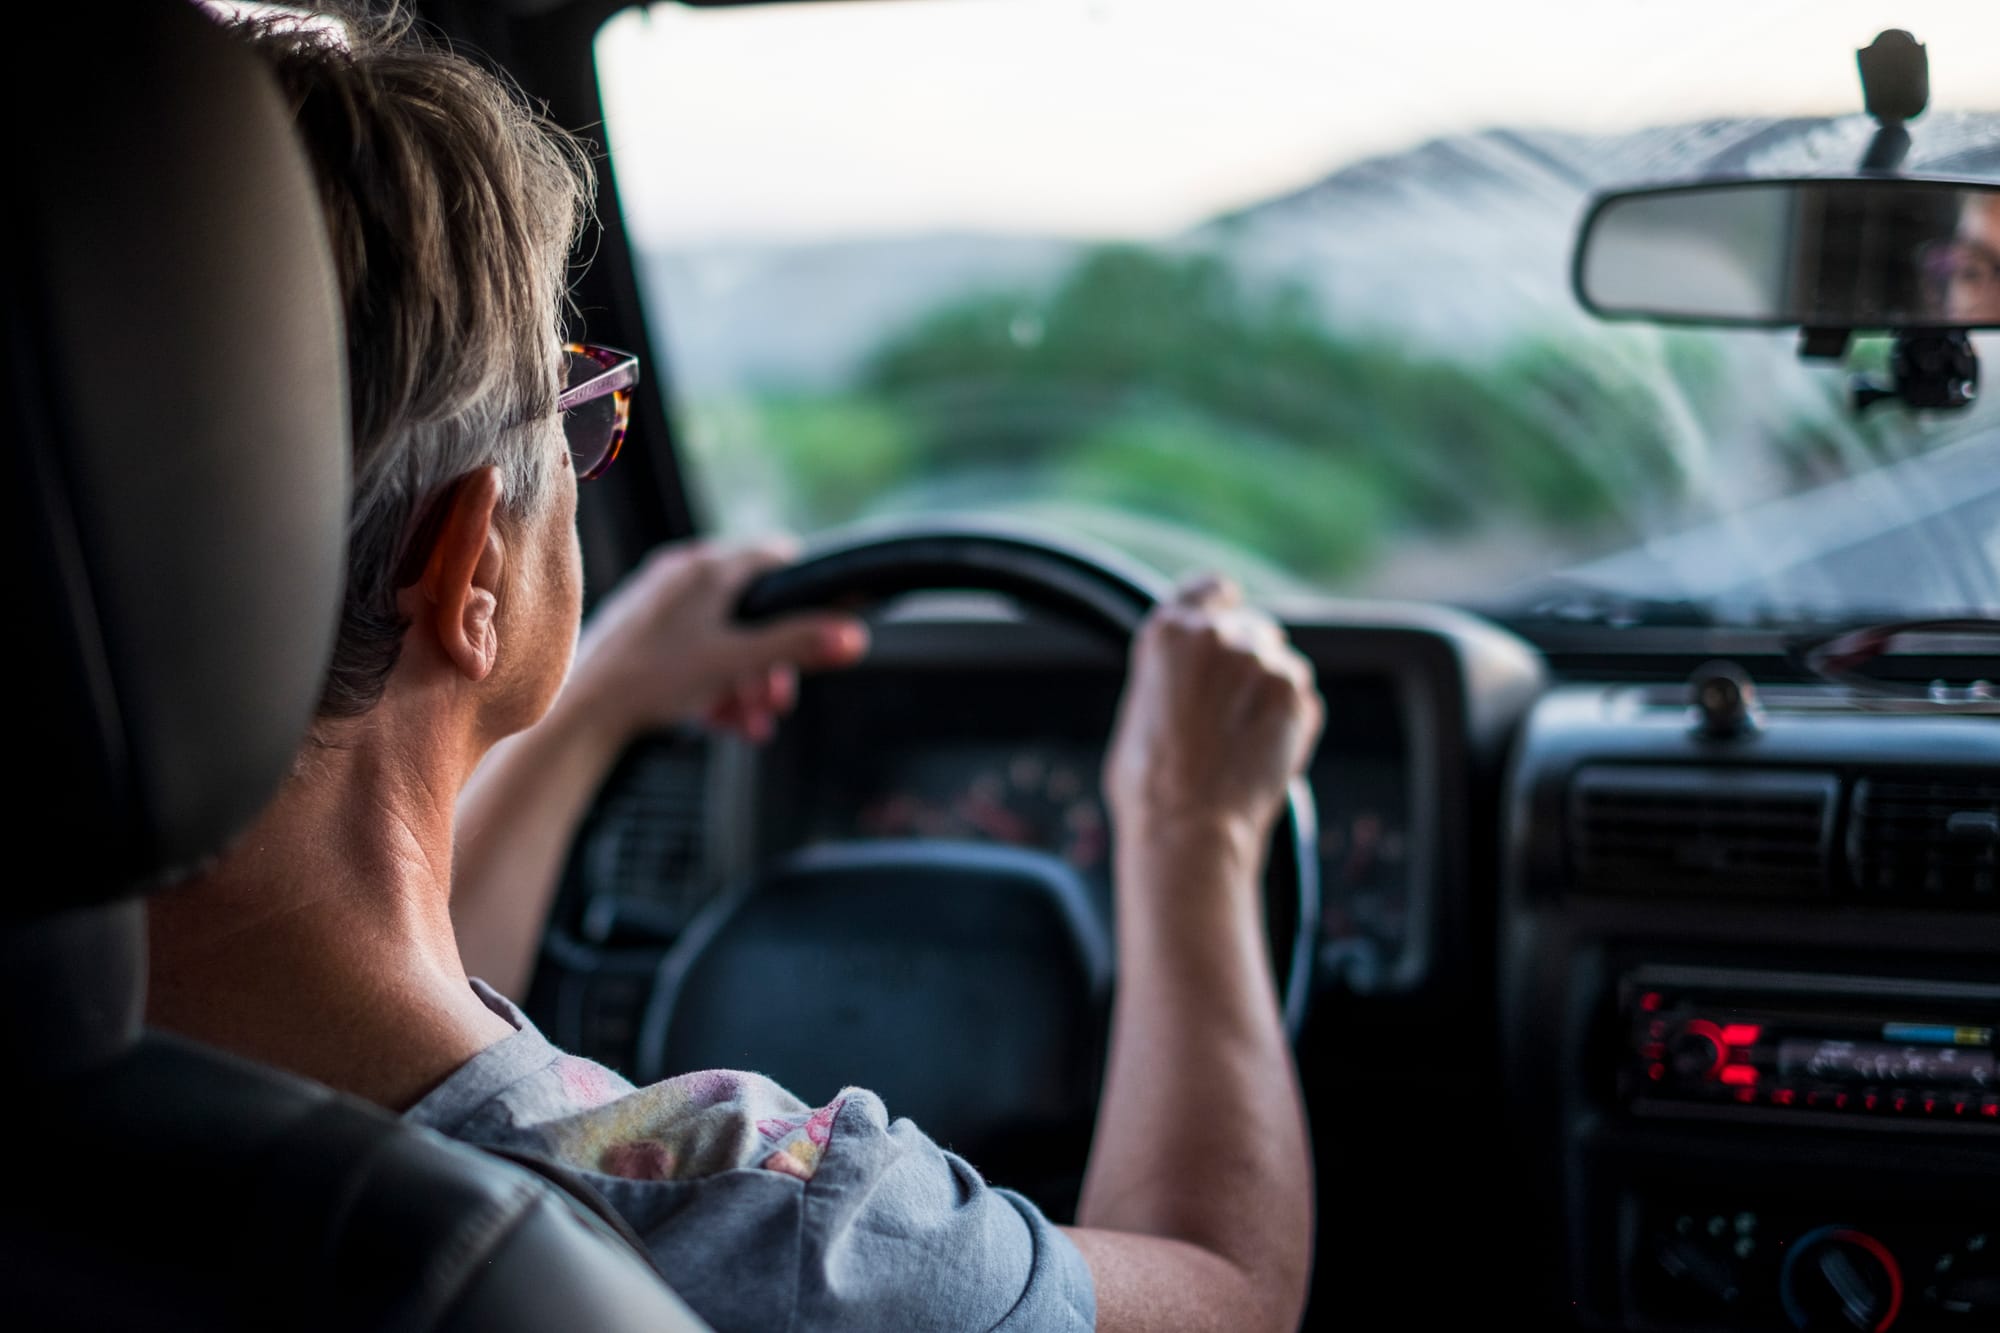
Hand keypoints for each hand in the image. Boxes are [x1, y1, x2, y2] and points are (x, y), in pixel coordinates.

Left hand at [565, 539, 867, 743]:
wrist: (580, 710)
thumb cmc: (652, 678)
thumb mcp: (738, 662)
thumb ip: (797, 646)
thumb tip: (852, 635)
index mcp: (707, 568)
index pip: (774, 559)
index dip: (804, 595)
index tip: (820, 627)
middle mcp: (680, 575)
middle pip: (750, 610)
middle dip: (771, 661)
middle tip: (777, 701)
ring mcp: (656, 604)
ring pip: (722, 636)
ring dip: (744, 680)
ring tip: (748, 722)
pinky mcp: (638, 633)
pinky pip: (692, 651)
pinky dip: (713, 682)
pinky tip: (719, 720)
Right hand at [1103, 575, 1321, 851]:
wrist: (1188, 825)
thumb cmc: (1150, 785)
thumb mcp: (1140, 711)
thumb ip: (1170, 677)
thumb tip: (1189, 679)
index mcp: (1166, 633)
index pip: (1208, 590)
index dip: (1222, 600)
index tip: (1232, 605)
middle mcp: (1214, 634)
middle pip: (1252, 628)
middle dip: (1250, 661)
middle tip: (1233, 713)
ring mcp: (1258, 659)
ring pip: (1281, 663)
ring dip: (1271, 693)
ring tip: (1244, 743)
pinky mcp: (1292, 691)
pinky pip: (1300, 697)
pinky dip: (1290, 720)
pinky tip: (1265, 753)